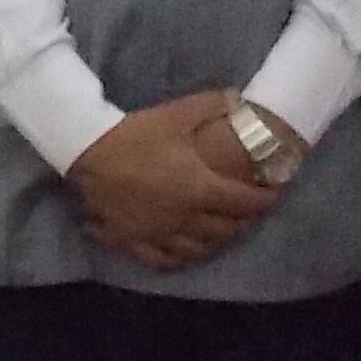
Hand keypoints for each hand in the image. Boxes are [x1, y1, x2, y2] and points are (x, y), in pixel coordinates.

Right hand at [67, 91, 280, 271]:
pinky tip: (187, 249)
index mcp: (200, 188)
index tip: (273, 193)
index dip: (265, 199)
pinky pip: (166, 260)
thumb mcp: (177, 114)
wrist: (87, 152)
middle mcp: (185, 218)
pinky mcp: (136, 242)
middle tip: (247, 209)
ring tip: (222, 230)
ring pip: (200, 249)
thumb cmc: (136, 134)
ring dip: (217, 241)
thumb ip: (212, 106)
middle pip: (227, 230)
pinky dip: (182, 257)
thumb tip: (240, 99)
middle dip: (244, 221)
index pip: (245, 202)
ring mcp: (160, 234)